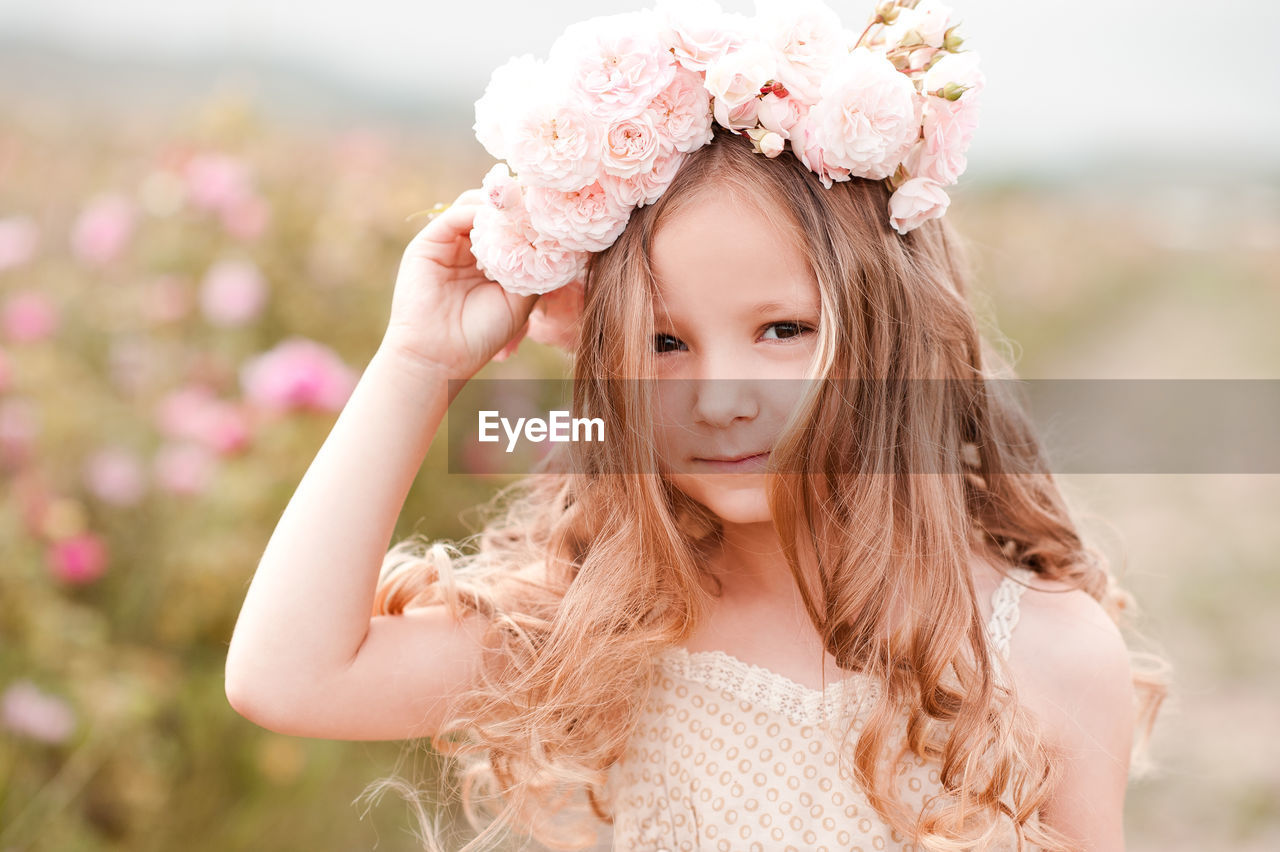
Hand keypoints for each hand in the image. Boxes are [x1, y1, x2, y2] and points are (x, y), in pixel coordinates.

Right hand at [379, 188, 538, 380]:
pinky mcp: (429, 243)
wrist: (438, 356)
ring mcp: (449, 245)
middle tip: (538, 207)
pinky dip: (477, 211)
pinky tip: (496, 220)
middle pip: (494, 214)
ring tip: (519, 212)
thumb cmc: (480, 335)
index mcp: (491, 264)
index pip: (512, 230)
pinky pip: (455, 215)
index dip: (530, 221)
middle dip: (516, 208)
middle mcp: (469, 251)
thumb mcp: (520, 302)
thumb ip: (534, 270)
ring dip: (498, 206)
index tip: (554, 219)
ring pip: (475, 207)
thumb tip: (558, 242)